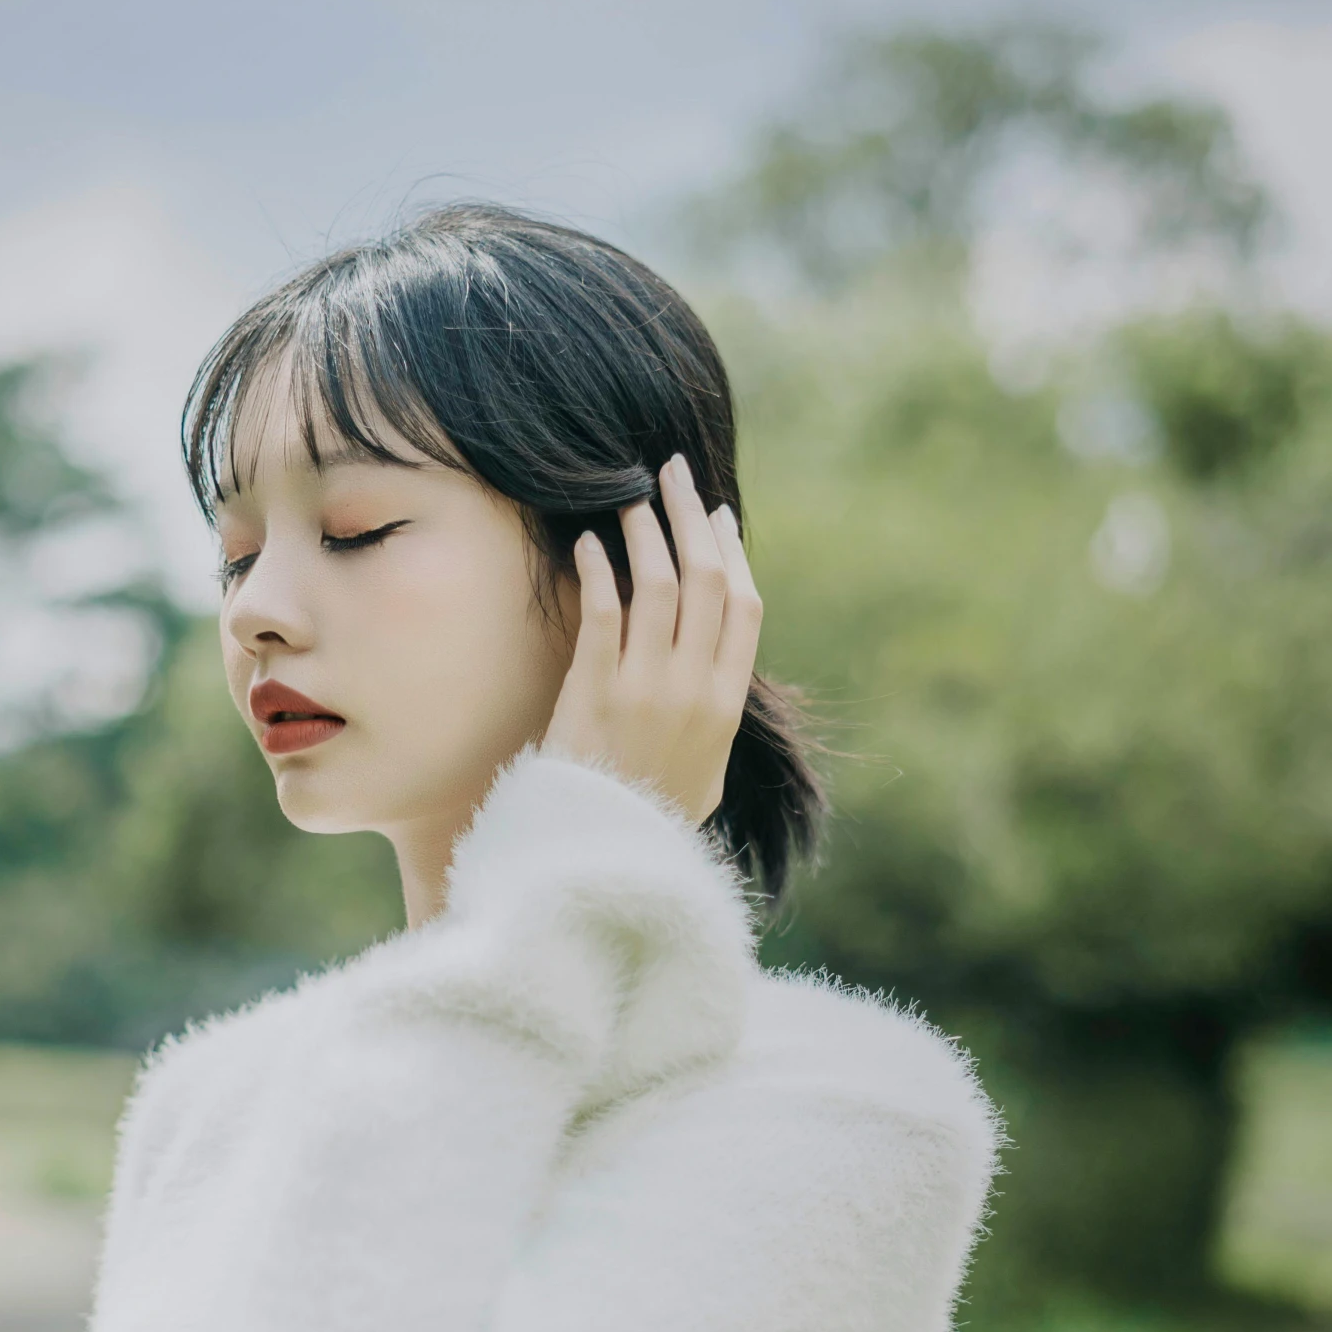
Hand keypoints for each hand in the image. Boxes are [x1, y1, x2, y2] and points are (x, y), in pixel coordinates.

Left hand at [541, 453, 763, 824]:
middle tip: (673, 473)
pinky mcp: (595, 693)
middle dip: (689, 517)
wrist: (604, 859)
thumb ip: (716, 715)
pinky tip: (586, 543)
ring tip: (629, 497)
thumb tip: (719, 666)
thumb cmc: (653, 818)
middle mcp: (693, 689)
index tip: (717, 515)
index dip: (731, 553)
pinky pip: (601, 613)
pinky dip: (596, 570)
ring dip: (643, 531)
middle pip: (705, 580)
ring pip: (656, 585)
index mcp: (727, 704)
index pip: (744, 606)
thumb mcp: (709, 771)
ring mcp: (645, 688)